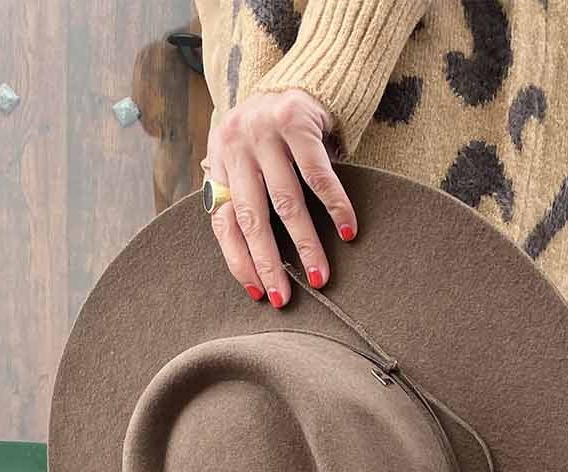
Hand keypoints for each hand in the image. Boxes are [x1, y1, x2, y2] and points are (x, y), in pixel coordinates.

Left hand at [205, 88, 357, 307]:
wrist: (299, 77)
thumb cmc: (272, 134)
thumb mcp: (246, 159)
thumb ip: (243, 196)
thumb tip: (255, 262)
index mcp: (219, 161)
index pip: (223, 222)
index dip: (239, 260)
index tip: (257, 292)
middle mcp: (236, 146)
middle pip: (251, 217)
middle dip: (268, 263)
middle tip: (283, 298)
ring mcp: (265, 132)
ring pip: (286, 201)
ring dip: (305, 244)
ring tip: (320, 275)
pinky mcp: (296, 120)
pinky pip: (318, 174)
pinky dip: (335, 205)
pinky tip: (347, 230)